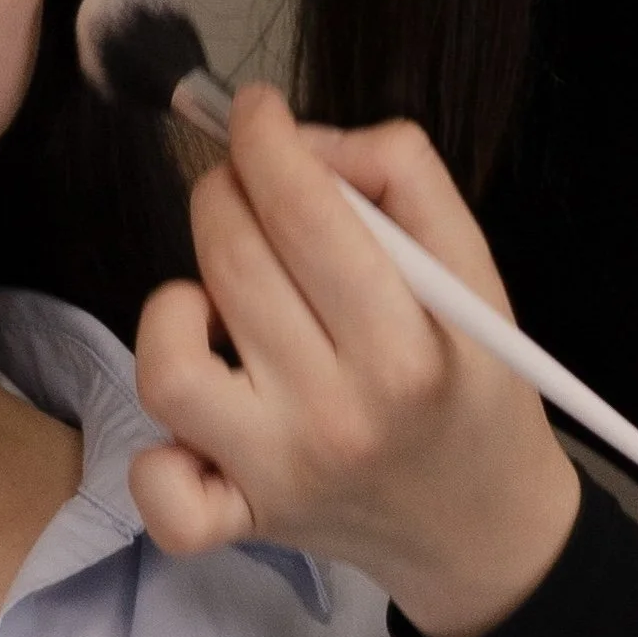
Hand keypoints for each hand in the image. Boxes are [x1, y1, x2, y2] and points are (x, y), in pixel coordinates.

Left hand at [131, 86, 583, 636]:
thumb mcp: (476, 272)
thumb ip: (404, 179)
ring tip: (223, 300)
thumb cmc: (474, 386)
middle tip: (250, 191)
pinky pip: (158, 486)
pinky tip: (203, 404)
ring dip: (180, 303)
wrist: (481, 527)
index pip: (305, 214)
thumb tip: (305, 142)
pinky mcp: (238, 523)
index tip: (256, 109)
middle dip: (227, 192)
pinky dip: (156, 445)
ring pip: (170, 363)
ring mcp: (276, 475)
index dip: (264, 138)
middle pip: (233, 263)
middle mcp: (336, 417)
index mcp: (408, 351)